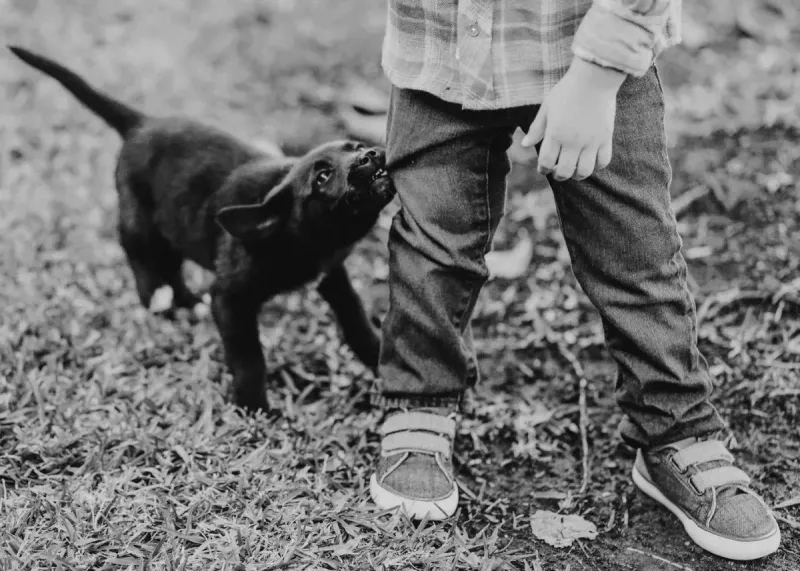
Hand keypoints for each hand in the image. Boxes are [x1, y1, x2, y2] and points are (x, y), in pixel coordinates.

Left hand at [522, 58, 625, 180]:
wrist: (595, 78)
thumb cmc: (567, 90)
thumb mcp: (547, 107)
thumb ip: (536, 128)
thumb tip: (525, 144)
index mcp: (555, 134)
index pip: (547, 163)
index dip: (543, 169)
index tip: (544, 168)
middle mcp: (573, 141)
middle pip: (565, 172)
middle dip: (559, 175)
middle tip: (558, 170)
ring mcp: (591, 141)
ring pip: (585, 171)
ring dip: (578, 174)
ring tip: (575, 168)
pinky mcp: (606, 138)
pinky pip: (603, 161)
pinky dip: (597, 166)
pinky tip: (591, 161)